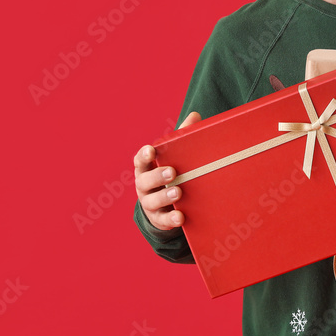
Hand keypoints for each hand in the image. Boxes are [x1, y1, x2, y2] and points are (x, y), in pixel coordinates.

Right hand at [134, 111, 200, 230]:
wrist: (163, 205)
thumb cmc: (169, 173)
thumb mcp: (174, 156)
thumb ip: (181, 136)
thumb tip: (195, 115)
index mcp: (146, 167)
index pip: (140, 160)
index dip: (144, 155)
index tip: (151, 150)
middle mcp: (143, 185)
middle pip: (145, 180)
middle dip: (157, 176)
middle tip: (172, 172)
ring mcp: (149, 203)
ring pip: (152, 201)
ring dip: (165, 197)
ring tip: (179, 192)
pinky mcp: (158, 219)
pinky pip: (163, 220)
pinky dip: (171, 219)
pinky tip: (181, 216)